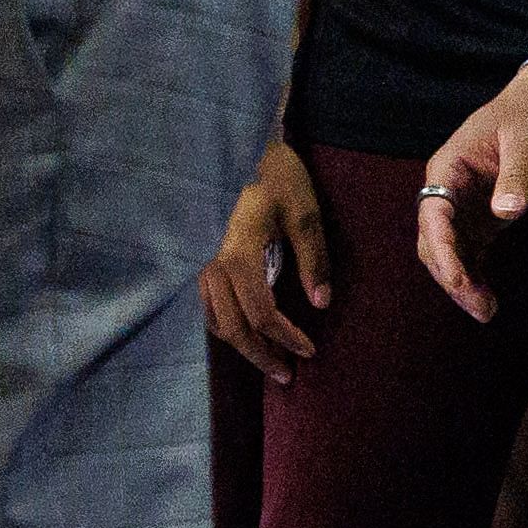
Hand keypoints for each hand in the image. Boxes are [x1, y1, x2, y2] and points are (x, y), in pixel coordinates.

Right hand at [201, 140, 331, 377]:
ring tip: (268, 360)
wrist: (248, 152)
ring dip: (242, 345)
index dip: (285, 337)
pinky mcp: (207, 261)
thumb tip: (321, 304)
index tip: (311, 351)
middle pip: (232, 326)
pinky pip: (210, 306)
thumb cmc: (279, 180)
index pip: (260, 312)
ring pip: (215, 319)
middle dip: (260, 354)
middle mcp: (215, 264)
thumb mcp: (305, 215)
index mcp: (239, 255)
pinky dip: (228, 326)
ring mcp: (206, 263)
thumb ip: (313, 260)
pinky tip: (246, 332)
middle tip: (287, 376)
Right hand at [414, 66, 527, 317]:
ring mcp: (463, 207)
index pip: (433, 216)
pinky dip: (475, 275)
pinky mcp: (482, 218)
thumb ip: (516, 177)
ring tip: (486, 311)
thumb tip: (505, 214)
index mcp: (447, 170)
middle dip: (452, 276)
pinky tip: (488, 297)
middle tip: (481, 307)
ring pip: (448, 253)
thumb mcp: (527, 141)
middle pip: (434, 242)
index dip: (442, 250)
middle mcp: (447, 192)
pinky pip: (469, 252)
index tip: (458, 279)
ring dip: (461, 282)